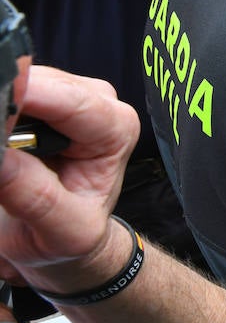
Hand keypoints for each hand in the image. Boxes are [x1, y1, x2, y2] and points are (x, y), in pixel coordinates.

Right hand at [0, 67, 138, 283]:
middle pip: (36, 83)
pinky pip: (8, 91)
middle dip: (6, 109)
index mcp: (116, 129)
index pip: (68, 101)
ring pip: (15, 81)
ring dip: (1, 110)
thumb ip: (37, 197)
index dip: (23, 100)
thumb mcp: (63, 231)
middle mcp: (98, 101)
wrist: (64, 242)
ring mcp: (66, 94)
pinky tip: (0, 140)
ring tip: (1, 156)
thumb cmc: (72, 233)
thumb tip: (3, 158)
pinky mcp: (38, 97)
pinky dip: (0, 112)